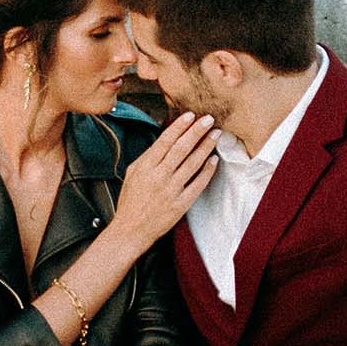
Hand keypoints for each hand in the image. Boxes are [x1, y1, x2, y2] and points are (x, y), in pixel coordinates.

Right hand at [109, 112, 218, 248]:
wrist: (131, 230)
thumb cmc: (131, 201)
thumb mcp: (133, 173)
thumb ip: (149, 156)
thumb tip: (166, 139)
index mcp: (145, 167)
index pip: (165, 141)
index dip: (179, 126)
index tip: (191, 115)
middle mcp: (159, 177)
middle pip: (181, 149)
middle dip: (196, 131)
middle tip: (209, 119)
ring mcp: (171, 191)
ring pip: (192, 164)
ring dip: (206, 147)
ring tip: (216, 135)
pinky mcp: (181, 204)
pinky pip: (198, 184)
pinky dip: (207, 171)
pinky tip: (214, 160)